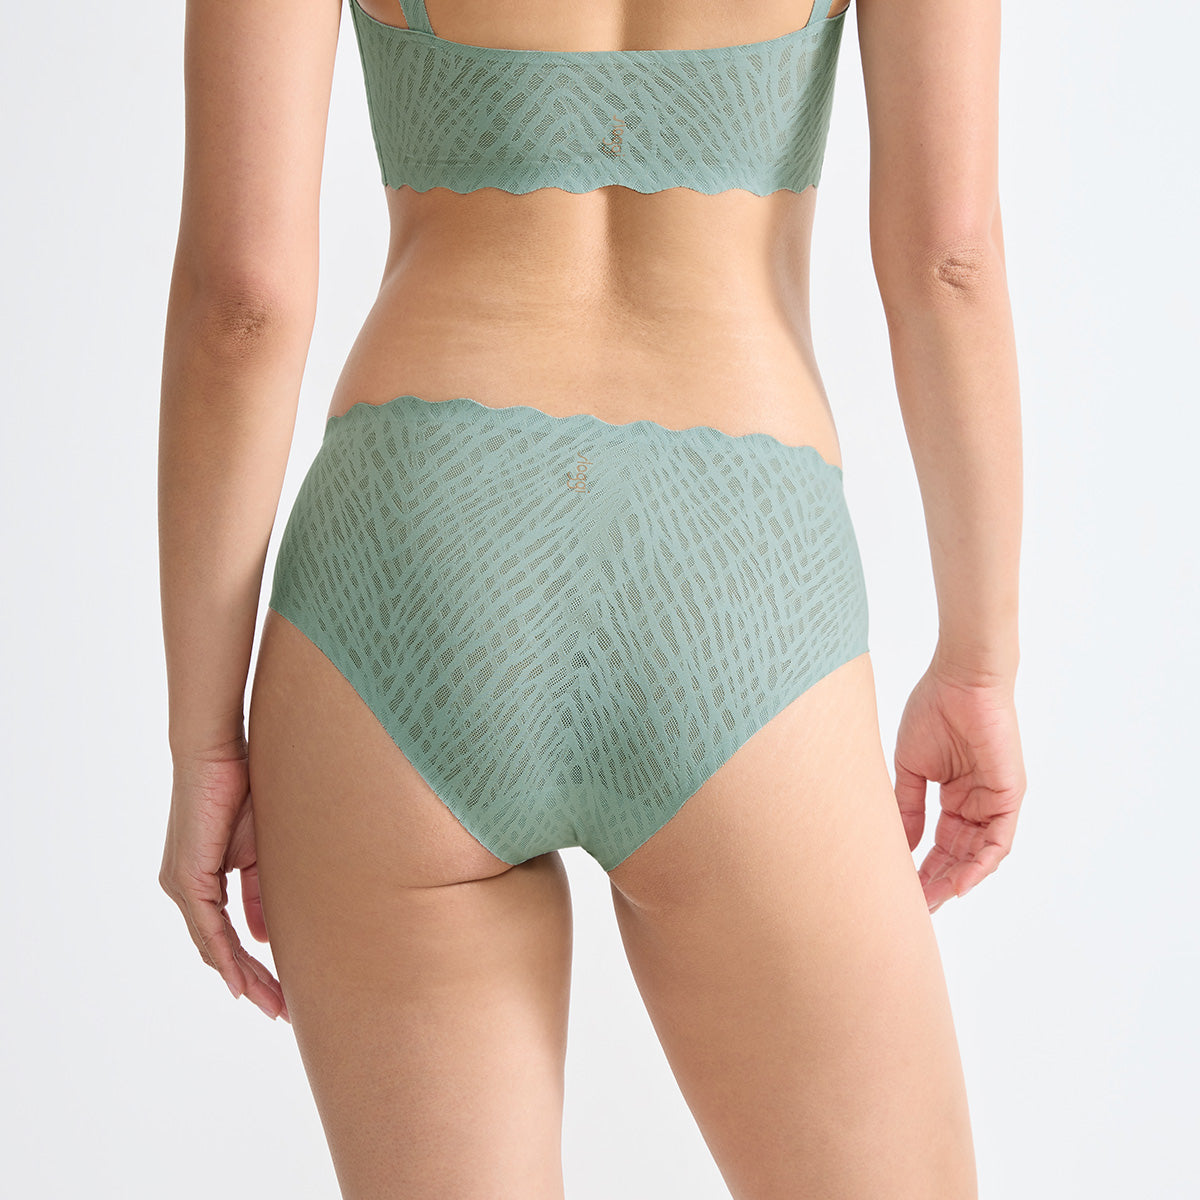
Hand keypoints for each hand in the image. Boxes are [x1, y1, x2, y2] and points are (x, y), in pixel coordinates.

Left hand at [159, 737, 289, 1021]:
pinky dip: (225, 957)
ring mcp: (183, 885)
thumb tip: (268, 933)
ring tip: (272, 1003)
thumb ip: (261, 888)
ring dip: (243, 978)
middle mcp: (185, 888)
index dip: (252, 965)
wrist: (216, 751)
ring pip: (212, 947)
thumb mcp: (260, 846)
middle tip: (280, 1010)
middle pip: (219, 950)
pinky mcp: (187, 877)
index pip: (227, 934)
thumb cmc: (241, 785)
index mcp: (202, 879)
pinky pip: (208, 929)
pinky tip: (241, 981)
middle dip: (252, 982)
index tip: (279, 989)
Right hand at [893, 655, 1025, 912]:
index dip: (922, 867)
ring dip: (957, 879)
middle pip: (959, 854)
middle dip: (938, 881)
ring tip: (932, 900)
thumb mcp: (912, 767)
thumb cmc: (934, 710)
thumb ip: (909, 806)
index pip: (940, 843)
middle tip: (916, 906)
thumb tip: (903, 843)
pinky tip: (960, 882)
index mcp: (955, 796)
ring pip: (980, 854)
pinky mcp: (1010, 794)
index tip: (902, 889)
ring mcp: (995, 800)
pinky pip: (999, 840)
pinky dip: (981, 864)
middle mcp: (978, 803)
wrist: (961, 679)